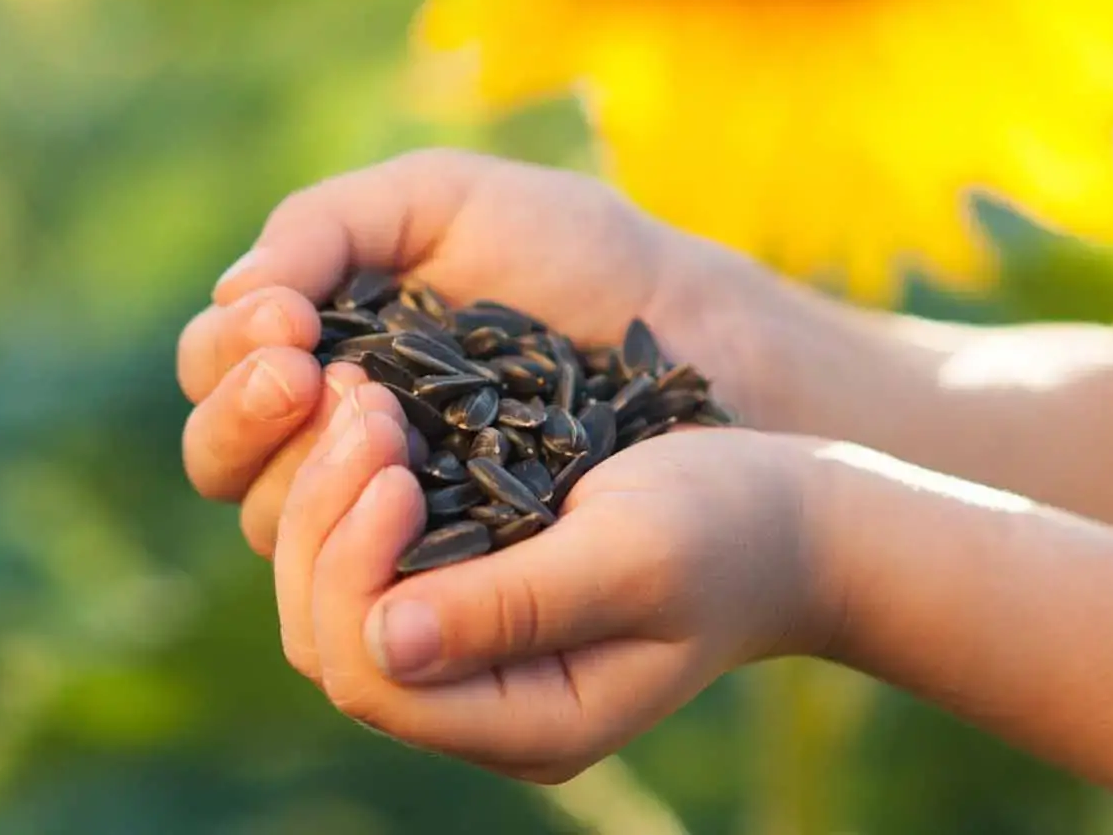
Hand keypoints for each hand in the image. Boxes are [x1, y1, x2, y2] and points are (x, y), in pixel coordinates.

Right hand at [175, 149, 803, 555]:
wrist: (691, 327)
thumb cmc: (573, 251)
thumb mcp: (444, 199)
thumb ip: (327, 224)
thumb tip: (234, 296)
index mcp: (320, 343)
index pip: (215, 369)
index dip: (231, 354)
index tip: (288, 323)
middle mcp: (336, 434)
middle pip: (225, 461)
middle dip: (247, 417)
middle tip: (309, 376)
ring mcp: (389, 509)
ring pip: (278, 529)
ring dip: (302, 476)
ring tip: (377, 420)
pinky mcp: (447, 568)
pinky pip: (367, 582)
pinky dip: (367, 539)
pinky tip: (407, 488)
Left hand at [273, 380, 835, 781]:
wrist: (786, 514)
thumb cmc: (728, 528)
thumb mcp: (635, 553)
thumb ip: (518, 603)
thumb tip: (386, 639)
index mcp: (530, 721)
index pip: (373, 677)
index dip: (350, 570)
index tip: (389, 461)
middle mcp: (481, 706)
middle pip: (332, 642)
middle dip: (325, 519)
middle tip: (362, 399)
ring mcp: (468, 653)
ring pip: (334, 598)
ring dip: (328, 492)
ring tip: (362, 391)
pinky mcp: (464, 592)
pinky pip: (367, 556)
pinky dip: (352, 483)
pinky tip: (372, 407)